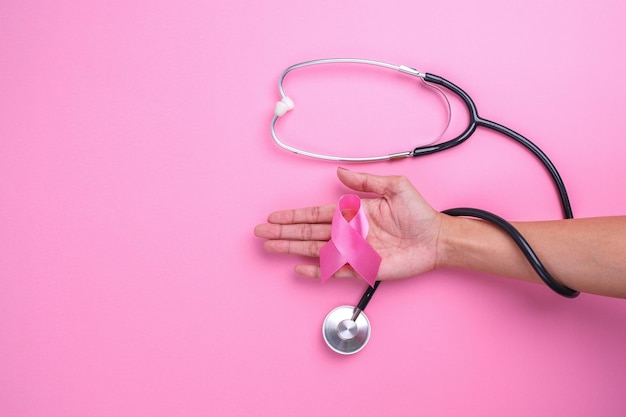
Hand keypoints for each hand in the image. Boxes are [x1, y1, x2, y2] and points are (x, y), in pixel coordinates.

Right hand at [254, 167, 443, 280]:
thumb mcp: (395, 187)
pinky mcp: (363, 268)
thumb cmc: (419, 214)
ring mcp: (354, 251)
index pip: (316, 214)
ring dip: (292, 248)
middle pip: (308, 232)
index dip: (294, 216)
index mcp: (353, 213)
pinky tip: (300, 268)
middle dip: (283, 232)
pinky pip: (335, 270)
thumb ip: (365, 182)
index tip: (275, 216)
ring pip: (315, 250)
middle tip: (261, 232)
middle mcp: (349, 232)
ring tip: (271, 246)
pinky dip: (317, 270)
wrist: (437, 239)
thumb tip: (340, 172)